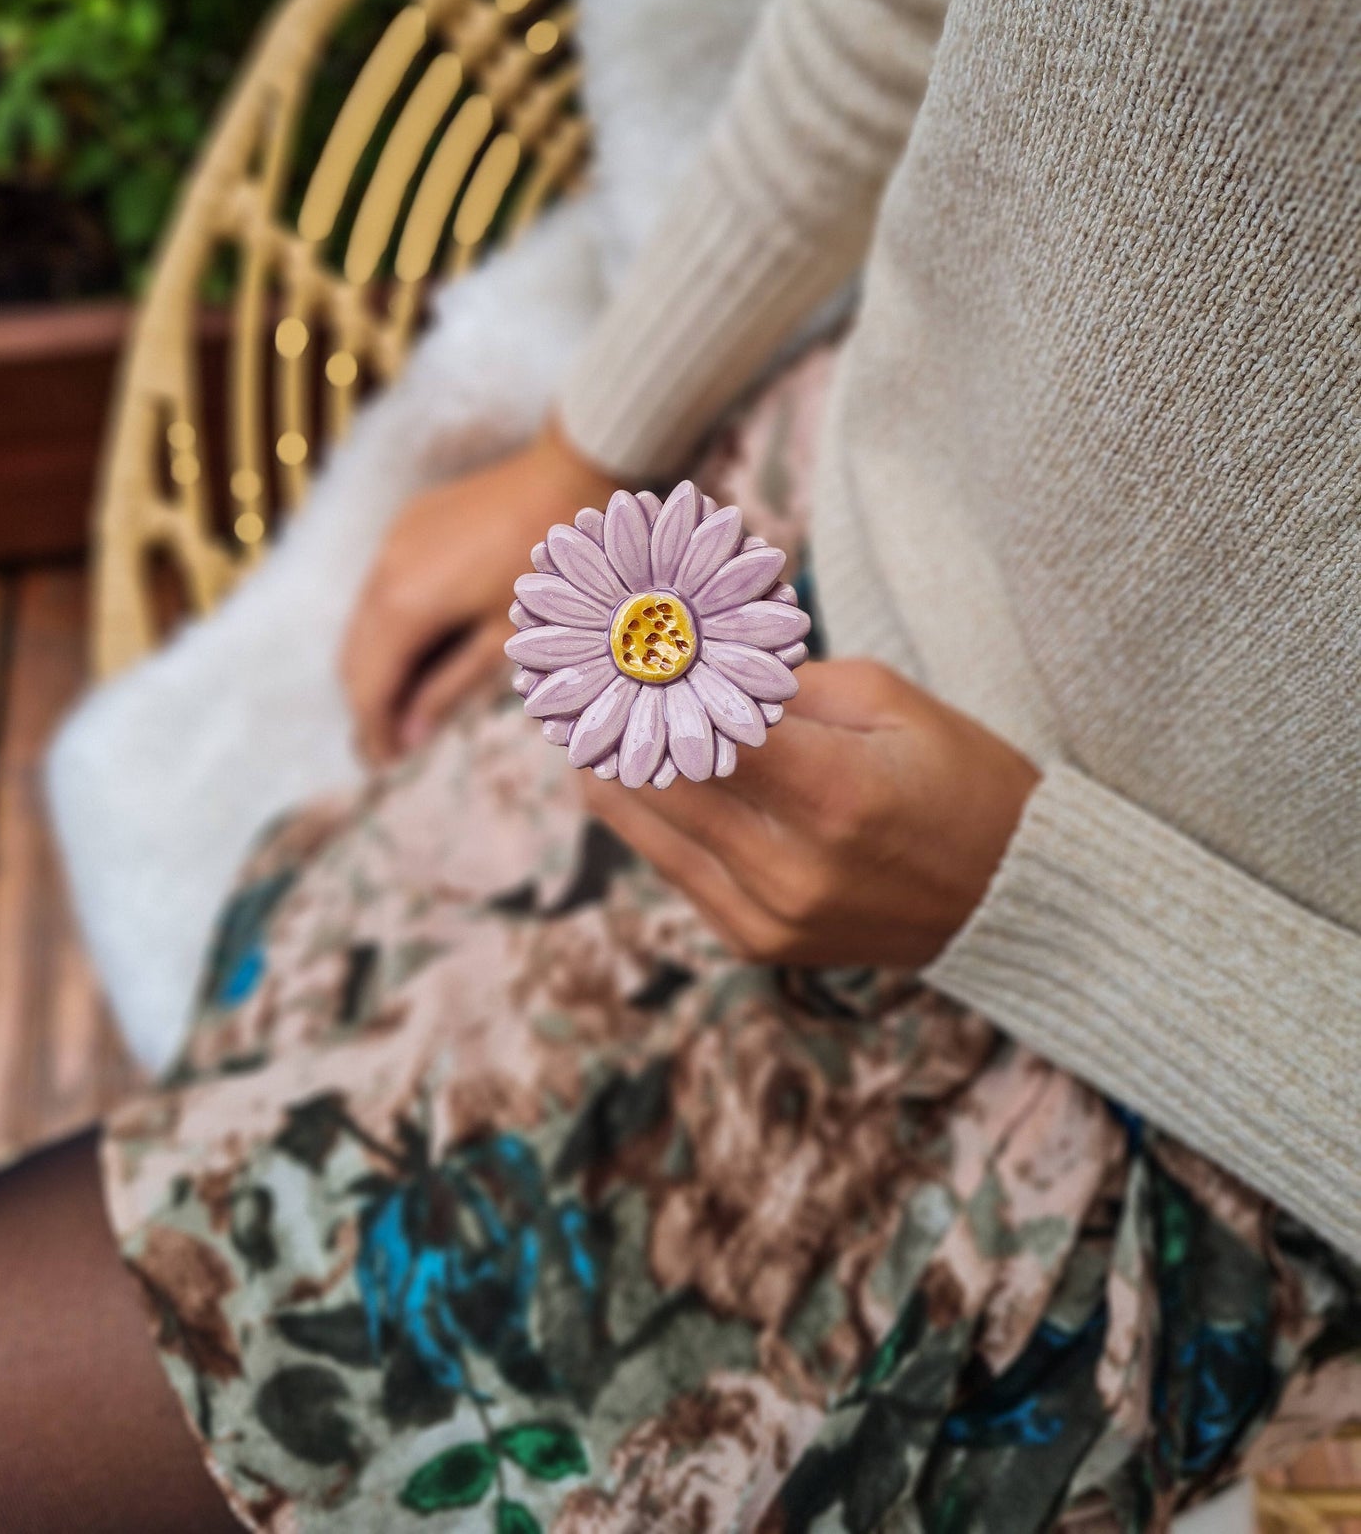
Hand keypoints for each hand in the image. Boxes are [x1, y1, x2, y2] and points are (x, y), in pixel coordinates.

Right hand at [342, 422, 618, 764]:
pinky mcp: (410, 524)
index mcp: (405, 608)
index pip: (368, 688)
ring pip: (361, 621)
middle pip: (353, 658)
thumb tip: (410, 735)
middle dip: (368, 705)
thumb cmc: (557, 569)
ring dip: (376, 666)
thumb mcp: (509, 640)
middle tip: (393, 746)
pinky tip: (421, 646)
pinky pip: (380, 587)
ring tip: (408, 703)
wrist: (575, 473)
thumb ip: (450, 688)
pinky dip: (388, 625)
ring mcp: (393, 543)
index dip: (374, 733)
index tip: (386, 768)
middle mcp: (383, 573)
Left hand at [581, 659, 1039, 969]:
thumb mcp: (883, 696)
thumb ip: (777, 681)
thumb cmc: (958, 774)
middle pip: (653, 775)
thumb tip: (683, 655)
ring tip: (576, 711)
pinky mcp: (759, 943)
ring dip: (606, 763)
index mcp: (832, 791)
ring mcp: (770, 916)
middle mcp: (791, 866)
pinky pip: (673, 868)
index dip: (639, 676)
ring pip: (645, 825)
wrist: (1015, 897)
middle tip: (564, 662)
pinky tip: (620, 772)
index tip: (603, 636)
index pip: (695, 725)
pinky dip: (645, 816)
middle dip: (608, 712)